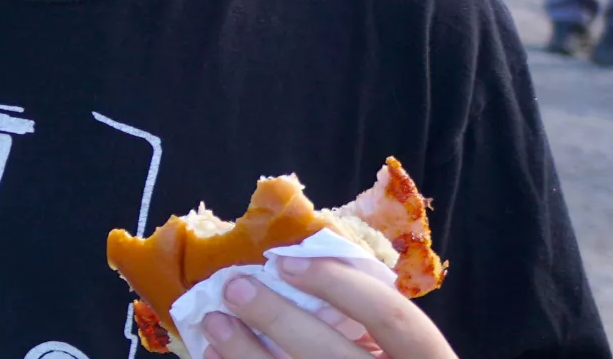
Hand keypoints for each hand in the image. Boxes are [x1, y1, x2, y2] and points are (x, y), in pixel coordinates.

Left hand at [200, 257, 454, 358]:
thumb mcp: (399, 349)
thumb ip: (369, 319)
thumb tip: (299, 265)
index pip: (392, 317)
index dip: (339, 285)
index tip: (285, 263)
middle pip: (330, 355)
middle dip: (277, 318)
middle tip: (234, 287)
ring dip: (245, 353)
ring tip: (213, 322)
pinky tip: (215, 357)